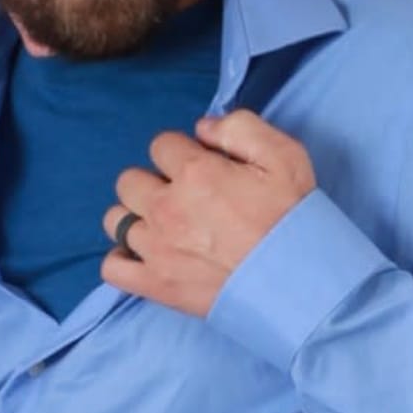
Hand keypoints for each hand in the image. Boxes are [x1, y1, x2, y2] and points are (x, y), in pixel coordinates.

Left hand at [98, 108, 316, 314]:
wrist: (299, 285)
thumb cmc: (294, 220)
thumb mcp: (285, 156)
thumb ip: (240, 127)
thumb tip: (203, 128)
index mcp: (195, 173)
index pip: (161, 144)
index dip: (182, 152)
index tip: (203, 168)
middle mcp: (166, 208)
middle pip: (130, 180)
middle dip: (153, 182)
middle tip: (185, 197)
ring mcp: (156, 248)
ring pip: (116, 220)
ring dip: (136, 217)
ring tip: (165, 226)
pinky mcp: (155, 284)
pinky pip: (112, 267)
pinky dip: (123, 259)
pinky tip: (144, 255)